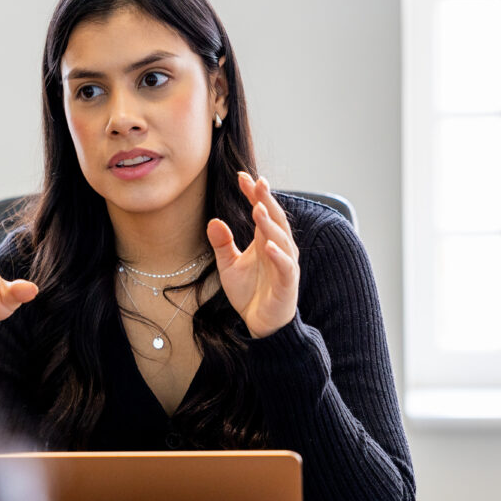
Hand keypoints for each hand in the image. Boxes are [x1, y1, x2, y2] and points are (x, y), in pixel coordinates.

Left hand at [206, 172, 299, 337]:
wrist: (260, 323)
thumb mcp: (229, 265)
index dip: (253, 193)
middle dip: (266, 200)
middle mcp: (279, 248)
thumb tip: (213, 221)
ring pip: (280, 239)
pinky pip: (285, 267)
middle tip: (257, 182)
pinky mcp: (287, 283)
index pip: (261, 211)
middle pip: (274, 219)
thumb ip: (222, 243)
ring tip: (258, 208)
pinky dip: (278, 255)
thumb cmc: (250, 292)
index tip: (241, 176)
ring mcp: (285, 264)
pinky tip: (268, 245)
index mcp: (265, 240)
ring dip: (270, 224)